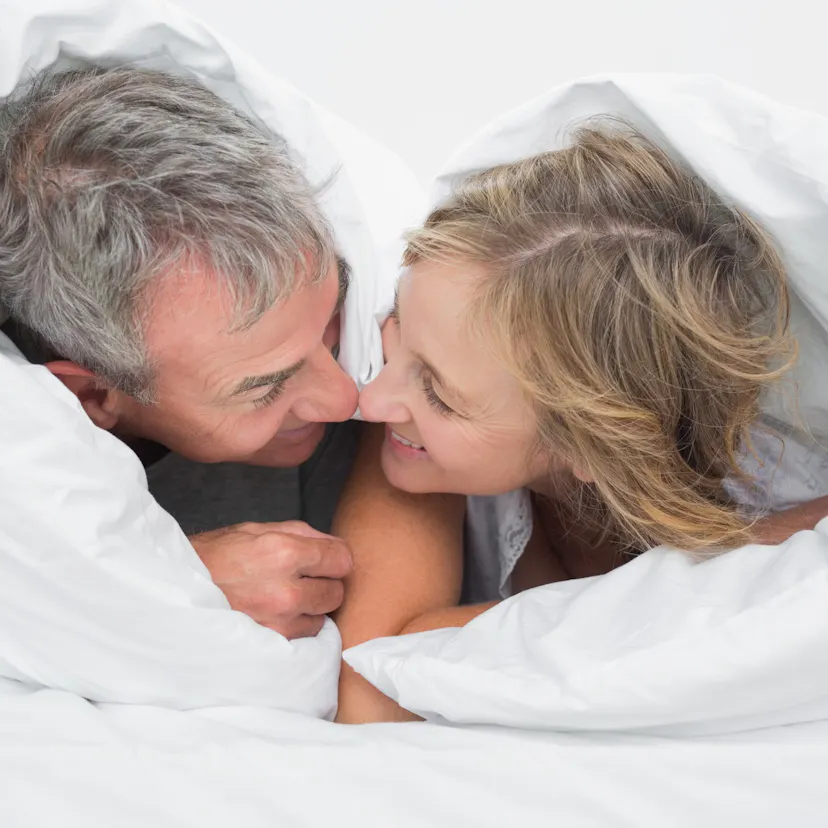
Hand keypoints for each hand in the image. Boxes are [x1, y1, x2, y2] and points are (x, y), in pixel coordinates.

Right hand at [190, 521, 352, 638]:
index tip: (326, 560)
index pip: (342, 559)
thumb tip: (336, 545)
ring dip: (311, 608)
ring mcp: (278, 622)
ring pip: (322, 617)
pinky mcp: (270, 645)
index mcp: (284, 552)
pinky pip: (302, 636)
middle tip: (303, 578)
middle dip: (325, 583)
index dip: (335, 558)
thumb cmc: (215, 556)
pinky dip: (295, 626)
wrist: (174, 592)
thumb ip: (302, 534)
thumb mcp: (256, 529)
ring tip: (284, 597)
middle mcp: (286, 590)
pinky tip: (276, 614)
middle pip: (337, 591)